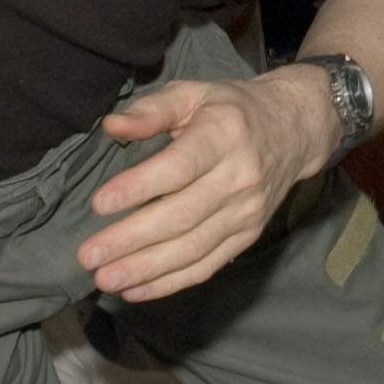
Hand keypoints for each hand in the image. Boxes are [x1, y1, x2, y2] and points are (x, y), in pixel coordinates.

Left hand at [83, 71, 337, 302]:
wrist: (294, 131)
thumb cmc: (231, 110)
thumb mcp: (193, 93)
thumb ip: (152, 110)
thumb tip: (112, 126)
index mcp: (224, 135)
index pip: (179, 167)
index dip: (139, 187)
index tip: (99, 204)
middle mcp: (239, 177)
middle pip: (182, 216)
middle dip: (131, 239)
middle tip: (88, 256)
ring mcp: (246, 213)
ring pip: (193, 248)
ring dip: (146, 269)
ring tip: (106, 279)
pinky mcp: (247, 236)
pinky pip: (207, 265)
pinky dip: (169, 283)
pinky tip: (136, 289)